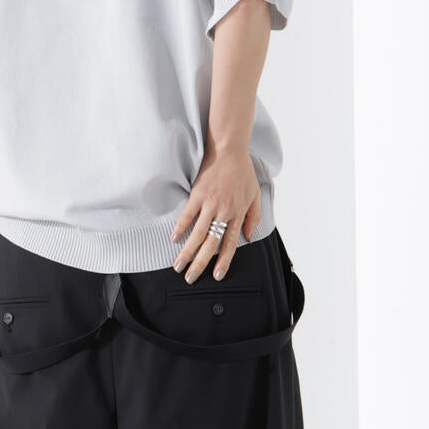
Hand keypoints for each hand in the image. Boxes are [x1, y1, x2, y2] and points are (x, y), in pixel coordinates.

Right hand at [170, 145, 261, 282]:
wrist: (229, 150)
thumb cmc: (243, 171)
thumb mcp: (254, 195)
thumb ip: (253, 217)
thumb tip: (249, 236)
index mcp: (237, 214)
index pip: (230, 243)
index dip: (223, 260)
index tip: (217, 275)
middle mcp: (224, 212)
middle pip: (211, 244)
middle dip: (200, 263)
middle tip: (190, 278)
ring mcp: (209, 204)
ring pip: (197, 234)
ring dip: (187, 252)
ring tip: (178, 265)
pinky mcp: (197, 195)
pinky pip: (187, 215)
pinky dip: (180, 228)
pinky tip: (173, 239)